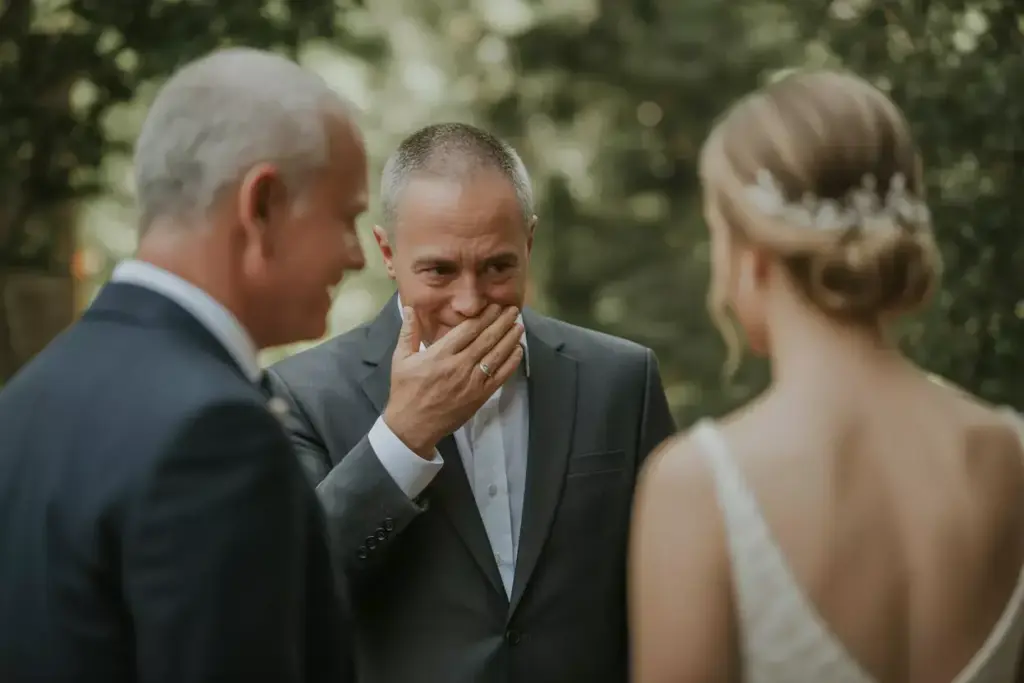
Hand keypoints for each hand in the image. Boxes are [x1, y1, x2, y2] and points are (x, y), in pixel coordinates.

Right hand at [383, 304, 523, 457]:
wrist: (412, 426)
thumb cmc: (405, 391)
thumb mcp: (400, 359)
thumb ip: (408, 333)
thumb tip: (409, 308)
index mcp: (440, 354)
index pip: (469, 329)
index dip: (485, 316)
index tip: (494, 306)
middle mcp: (460, 365)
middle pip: (487, 338)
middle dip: (502, 322)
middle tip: (513, 309)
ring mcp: (472, 381)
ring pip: (496, 354)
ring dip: (510, 338)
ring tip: (519, 325)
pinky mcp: (480, 396)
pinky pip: (500, 376)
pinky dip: (511, 362)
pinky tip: (518, 350)